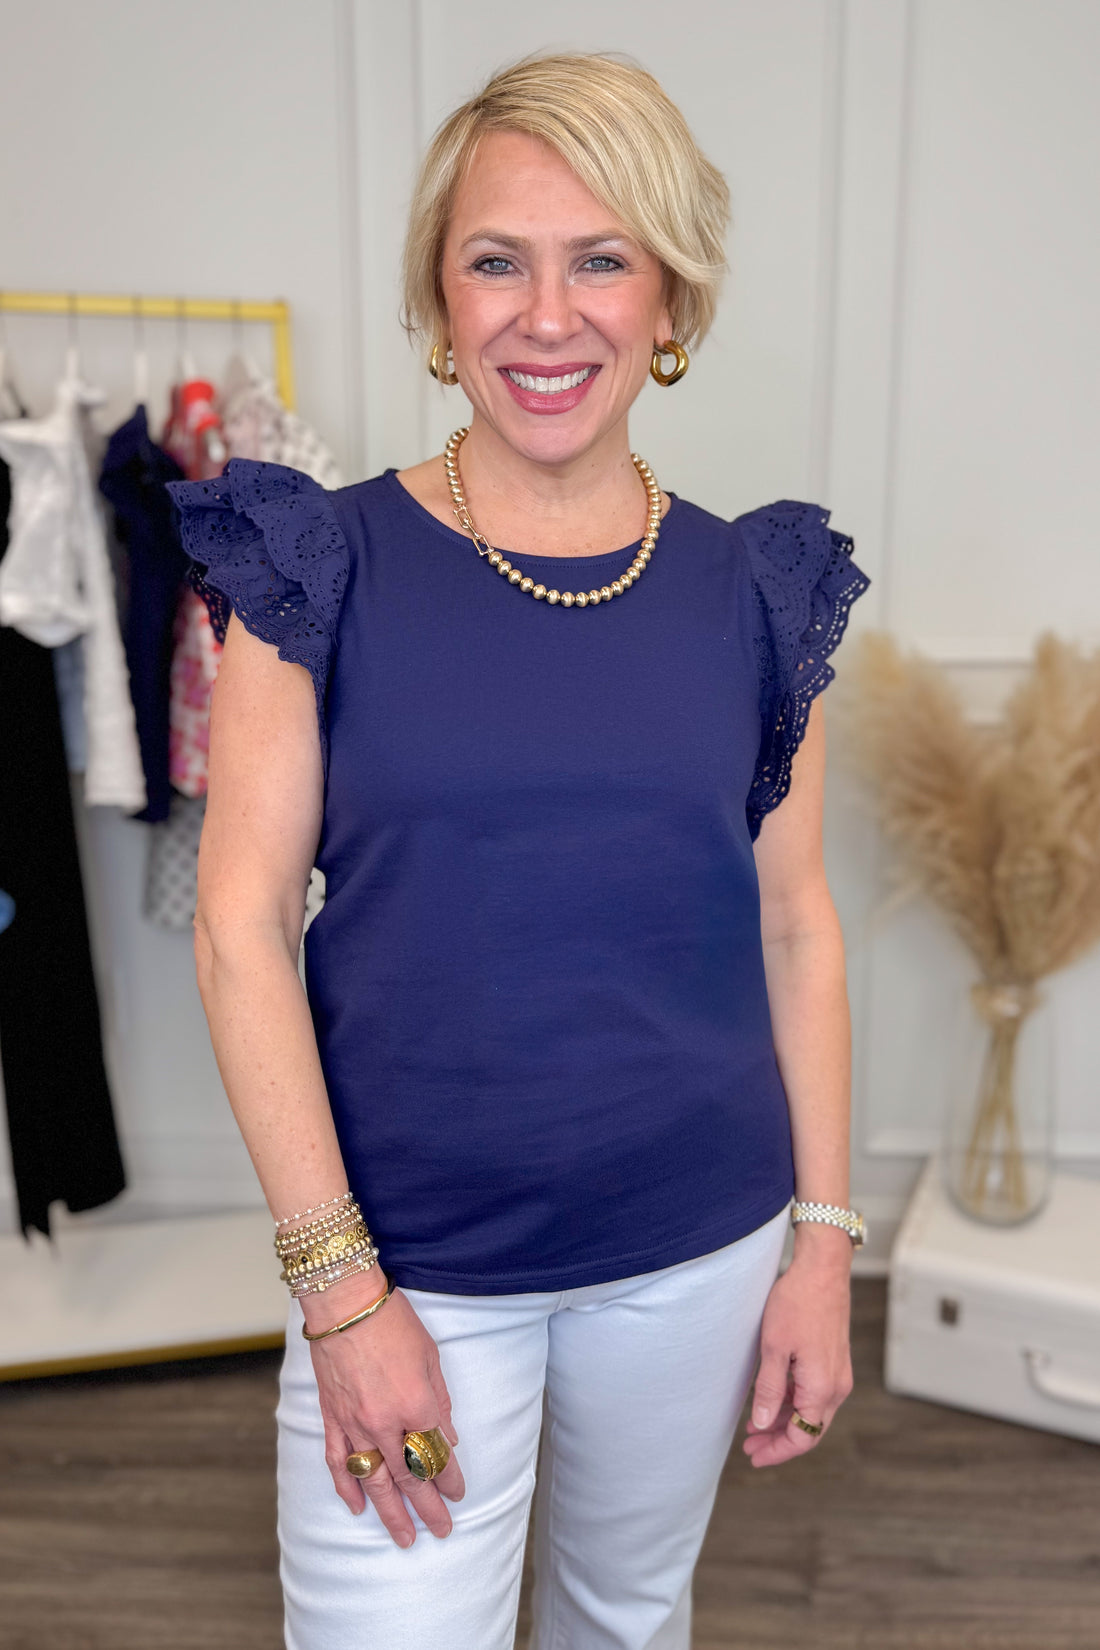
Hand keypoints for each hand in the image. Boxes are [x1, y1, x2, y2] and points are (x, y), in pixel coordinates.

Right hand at [303, 1274, 465, 1546]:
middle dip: (428, 1507)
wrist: (345, 1302)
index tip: (459, 1493)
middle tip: (442, 1531)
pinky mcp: (332, 1417)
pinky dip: (348, 1487)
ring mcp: (355, 1423)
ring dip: (391, 1512)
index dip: (450, 1477)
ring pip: (375, 1480)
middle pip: (409, 1476)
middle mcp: (385, 1422)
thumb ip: (440, 1401)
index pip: (437, 1454)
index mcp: (416, 1404)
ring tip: (404, 1538)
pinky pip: (339, 1462)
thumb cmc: (392, 1321)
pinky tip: (357, 1507)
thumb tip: (448, 1436)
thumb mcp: (430, 1356)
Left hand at [742, 1240, 853, 1467]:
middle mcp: (836, 1387)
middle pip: (809, 1430)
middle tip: (750, 1445)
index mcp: (822, 1389)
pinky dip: (794, 1404)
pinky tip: (773, 1400)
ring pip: (812, 1413)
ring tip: (756, 1425)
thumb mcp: (774, 1348)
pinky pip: (815, 1395)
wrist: (822, 1272)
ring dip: (786, 1423)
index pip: (803, 1438)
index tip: (754, 1456)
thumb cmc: (797, 1305)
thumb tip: (763, 1424)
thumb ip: (769, 1390)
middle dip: (780, 1441)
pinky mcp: (834, 1362)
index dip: (778, 1452)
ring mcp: (838, 1375)